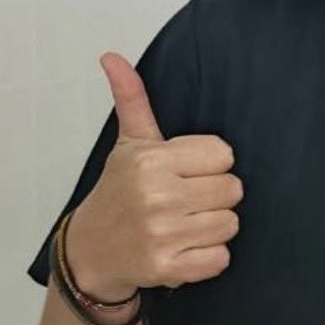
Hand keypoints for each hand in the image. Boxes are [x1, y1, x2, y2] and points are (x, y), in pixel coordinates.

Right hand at [63, 53, 242, 299]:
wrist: (91, 250)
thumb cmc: (119, 191)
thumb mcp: (129, 143)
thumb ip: (132, 99)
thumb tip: (112, 56)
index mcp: (152, 160)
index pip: (224, 155)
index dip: (211, 164)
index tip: (187, 172)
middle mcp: (157, 195)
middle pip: (233, 190)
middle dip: (215, 195)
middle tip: (187, 200)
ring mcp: (162, 234)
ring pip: (230, 224)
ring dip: (213, 227)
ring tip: (184, 223)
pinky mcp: (167, 268)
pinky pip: (221, 259)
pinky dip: (208, 257)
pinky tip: (185, 248)